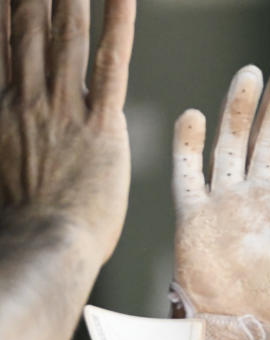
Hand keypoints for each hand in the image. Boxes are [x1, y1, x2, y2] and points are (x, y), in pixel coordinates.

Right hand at [0, 0, 134, 263]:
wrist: (42, 247)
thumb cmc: (19, 226)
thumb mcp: (3, 167)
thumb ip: (8, 137)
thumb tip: (13, 129)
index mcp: (1, 109)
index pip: (1, 45)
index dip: (3, 14)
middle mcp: (26, 100)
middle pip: (26, 29)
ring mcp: (64, 110)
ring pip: (66, 37)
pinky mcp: (101, 126)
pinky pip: (112, 65)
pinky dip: (118, 26)